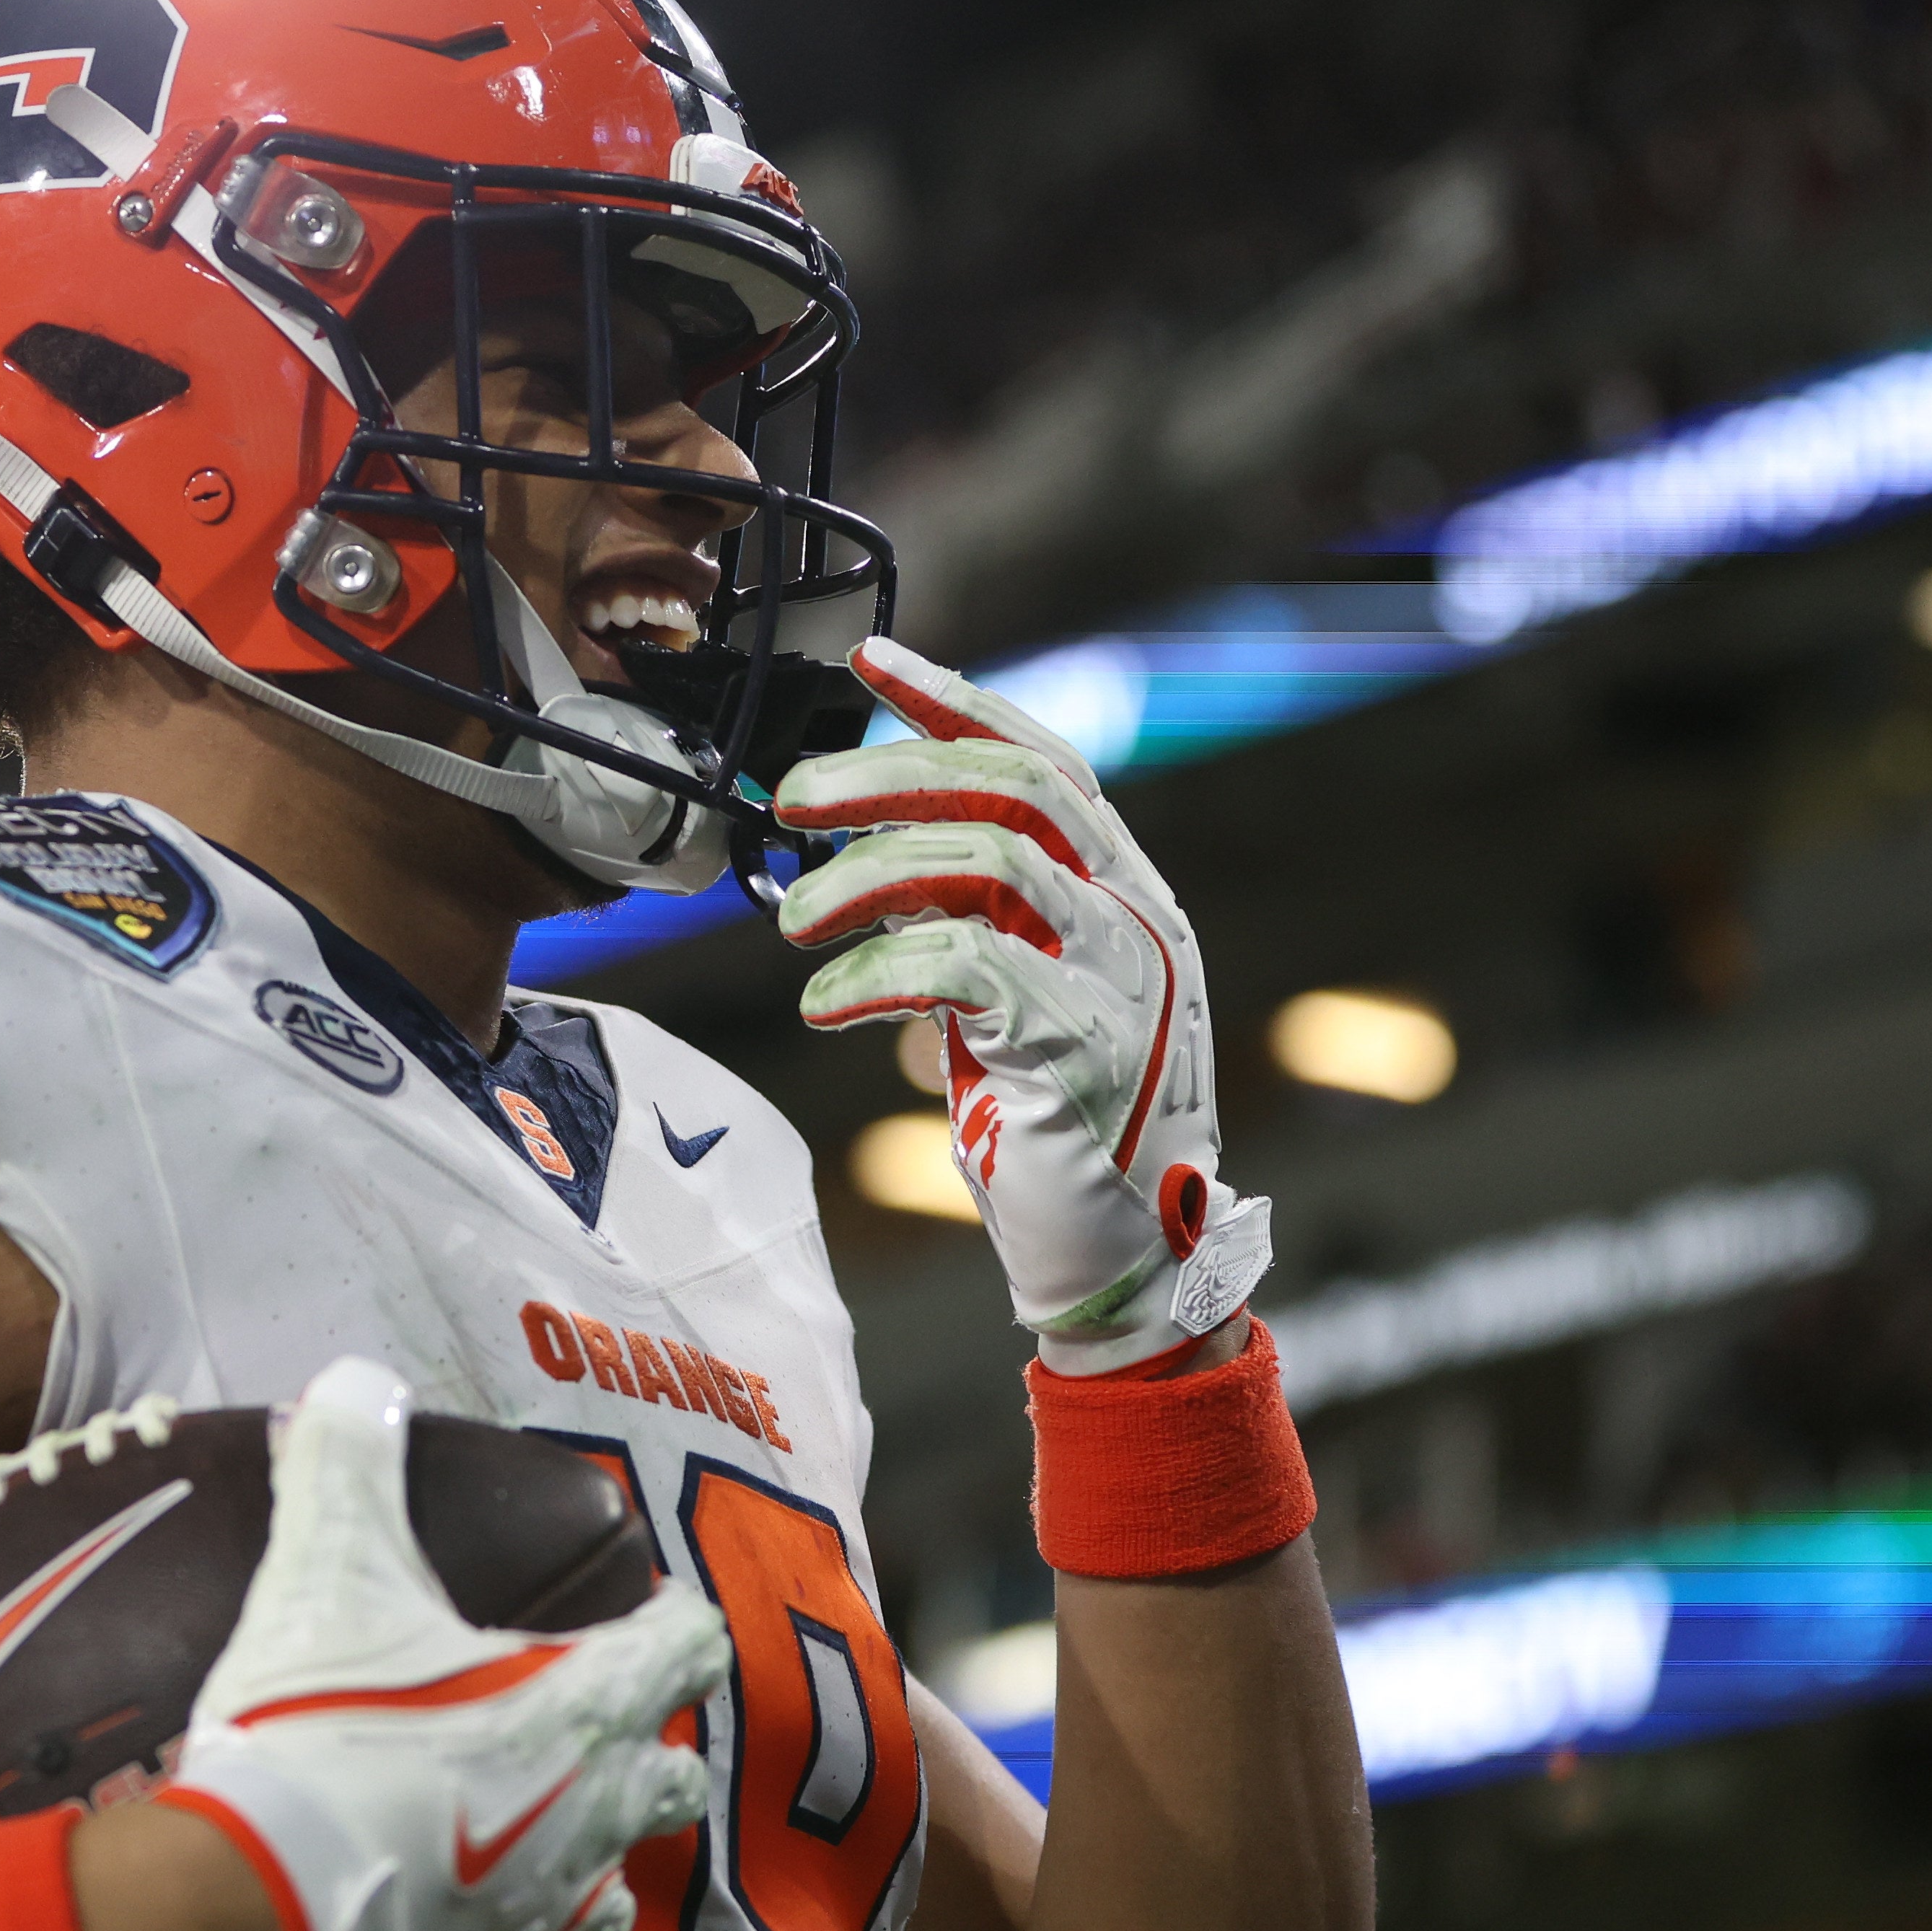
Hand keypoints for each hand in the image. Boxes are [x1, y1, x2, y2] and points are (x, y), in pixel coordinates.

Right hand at [158, 1358, 730, 1930]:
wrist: (260, 1914)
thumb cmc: (318, 1730)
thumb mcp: (325, 1573)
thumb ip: (346, 1464)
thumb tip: (353, 1379)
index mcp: (583, 1709)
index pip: (686, 1649)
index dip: (674, 1623)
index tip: (651, 1608)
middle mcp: (591, 1821)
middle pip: (672, 1785)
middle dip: (649, 1753)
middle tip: (596, 1725)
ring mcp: (539, 1925)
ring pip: (608, 1903)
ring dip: (587, 1867)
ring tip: (541, 1843)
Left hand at [773, 636, 1273, 1372]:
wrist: (1121, 1264)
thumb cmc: (1053, 1130)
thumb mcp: (1011, 1000)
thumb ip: (974, 921)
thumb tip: (870, 848)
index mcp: (1126, 892)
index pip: (1047, 760)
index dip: (957, 704)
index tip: (872, 666)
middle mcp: (1139, 918)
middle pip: (1011, 789)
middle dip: (888, 777)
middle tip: (793, 804)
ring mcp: (1123, 981)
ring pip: (986, 862)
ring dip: (867, 879)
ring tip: (795, 927)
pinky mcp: (1085, 1047)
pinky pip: (968, 967)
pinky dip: (879, 971)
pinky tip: (825, 1004)